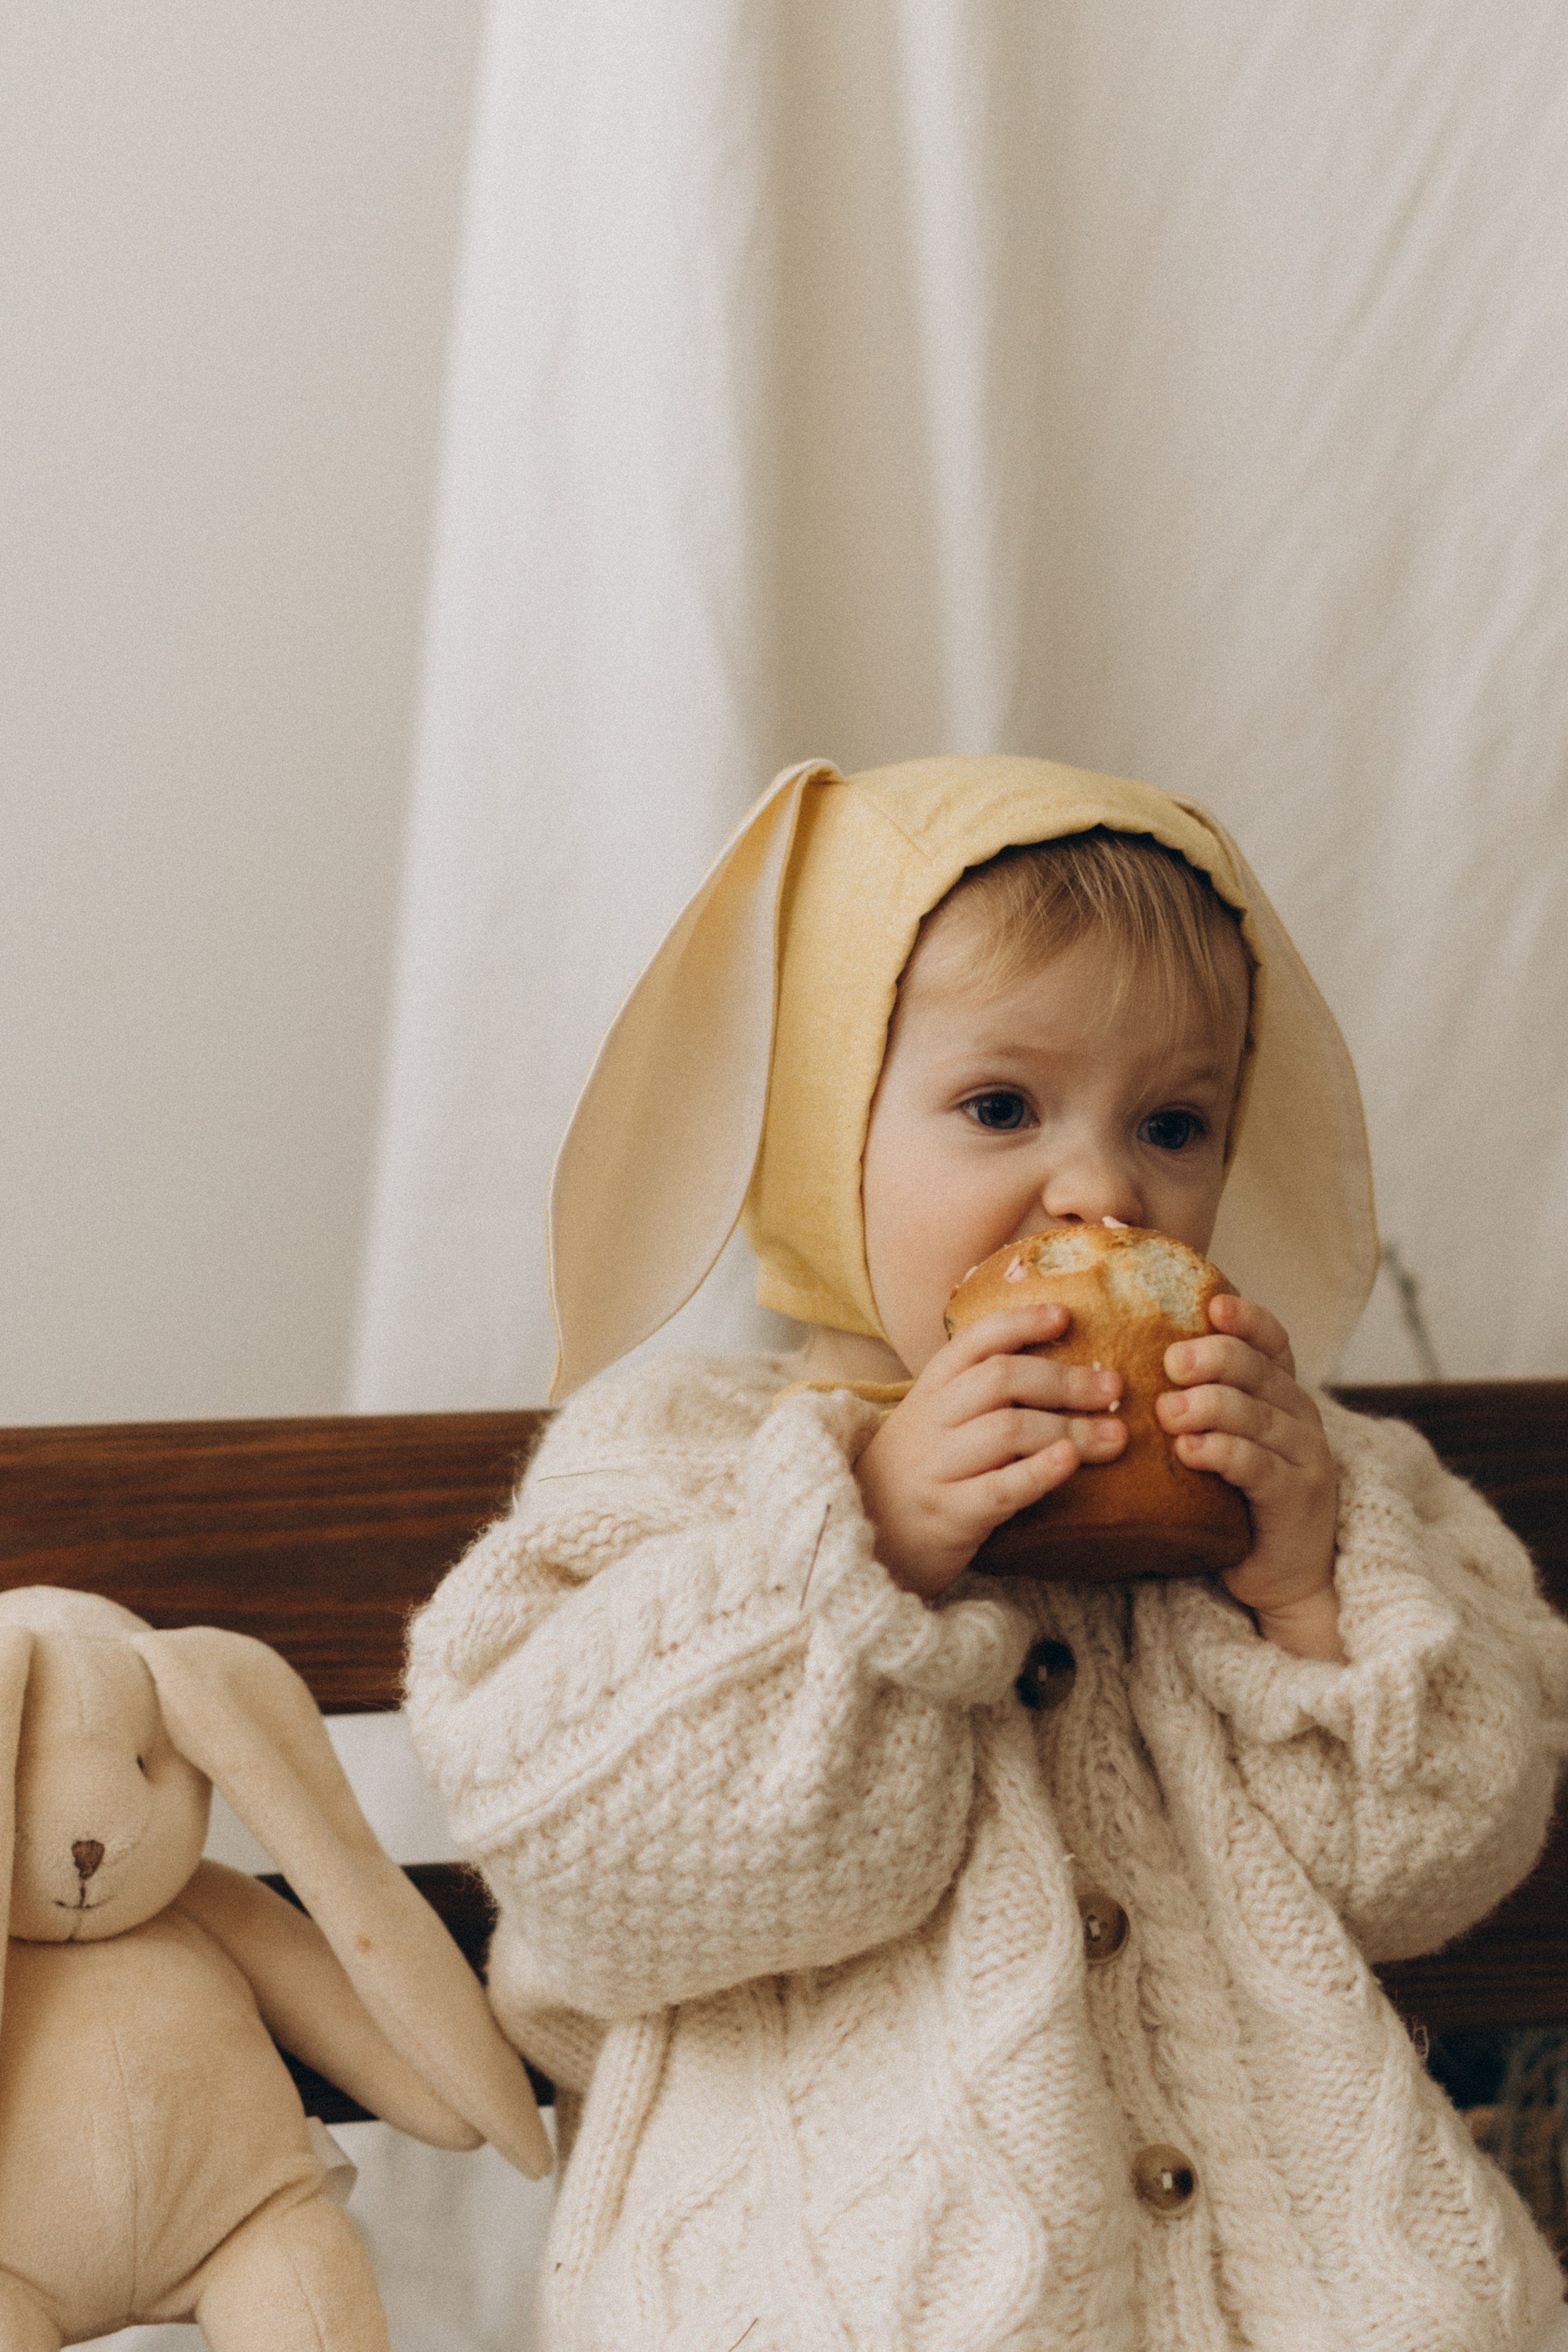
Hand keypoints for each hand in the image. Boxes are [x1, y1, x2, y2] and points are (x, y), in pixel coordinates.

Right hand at [854, 1305, 1126, 1599]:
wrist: (864, 1542)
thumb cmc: (919, 1478)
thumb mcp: (933, 1426)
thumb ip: (977, 1399)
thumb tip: (1062, 1371)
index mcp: (929, 1392)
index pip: (973, 1342)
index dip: (1020, 1323)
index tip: (1065, 1317)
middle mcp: (929, 1422)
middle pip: (1000, 1381)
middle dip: (1064, 1380)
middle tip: (1113, 1387)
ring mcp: (935, 1469)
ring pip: (1006, 1430)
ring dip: (1069, 1428)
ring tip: (1115, 1436)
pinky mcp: (947, 1515)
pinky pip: (998, 1488)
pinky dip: (1039, 1472)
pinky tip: (1070, 1463)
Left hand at [1155, 1292, 1344, 1659]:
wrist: (1282, 1573)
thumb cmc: (1234, 1498)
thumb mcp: (1218, 1438)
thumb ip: (1190, 1398)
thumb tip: (1122, 1356)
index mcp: (1279, 1391)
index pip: (1272, 1339)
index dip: (1246, 1318)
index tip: (1213, 1304)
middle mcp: (1299, 1414)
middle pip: (1259, 1370)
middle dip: (1216, 1357)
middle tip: (1172, 1361)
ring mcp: (1304, 1455)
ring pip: (1256, 1414)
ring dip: (1210, 1406)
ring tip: (1168, 1411)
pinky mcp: (1297, 1496)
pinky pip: (1257, 1465)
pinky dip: (1222, 1452)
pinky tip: (1190, 1450)